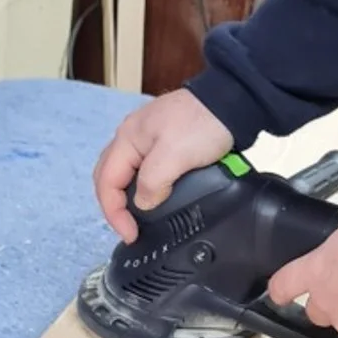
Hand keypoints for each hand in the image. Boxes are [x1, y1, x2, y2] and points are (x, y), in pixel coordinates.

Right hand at [93, 88, 233, 243]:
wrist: (231, 101)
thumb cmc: (202, 123)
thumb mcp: (174, 155)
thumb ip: (153, 182)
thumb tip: (145, 204)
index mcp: (126, 139)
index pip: (106, 182)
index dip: (114, 213)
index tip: (130, 235)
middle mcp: (130, 137)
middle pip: (109, 177)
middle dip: (114, 206)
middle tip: (129, 229)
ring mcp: (146, 138)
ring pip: (125, 173)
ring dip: (126, 197)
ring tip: (137, 219)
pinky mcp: (163, 142)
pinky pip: (141, 169)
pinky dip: (141, 187)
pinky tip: (152, 197)